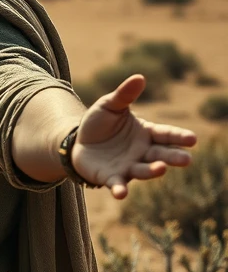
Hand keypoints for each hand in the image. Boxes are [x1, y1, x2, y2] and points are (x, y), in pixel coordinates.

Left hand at [71, 74, 197, 199]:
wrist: (78, 142)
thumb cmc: (99, 123)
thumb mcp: (109, 105)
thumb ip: (124, 95)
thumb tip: (139, 77)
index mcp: (146, 133)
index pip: (166, 134)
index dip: (179, 137)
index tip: (193, 139)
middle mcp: (142, 152)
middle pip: (161, 154)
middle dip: (173, 157)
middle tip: (186, 160)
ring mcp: (128, 166)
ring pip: (144, 170)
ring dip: (152, 171)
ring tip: (161, 168)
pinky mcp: (111, 177)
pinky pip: (117, 184)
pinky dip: (120, 189)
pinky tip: (121, 194)